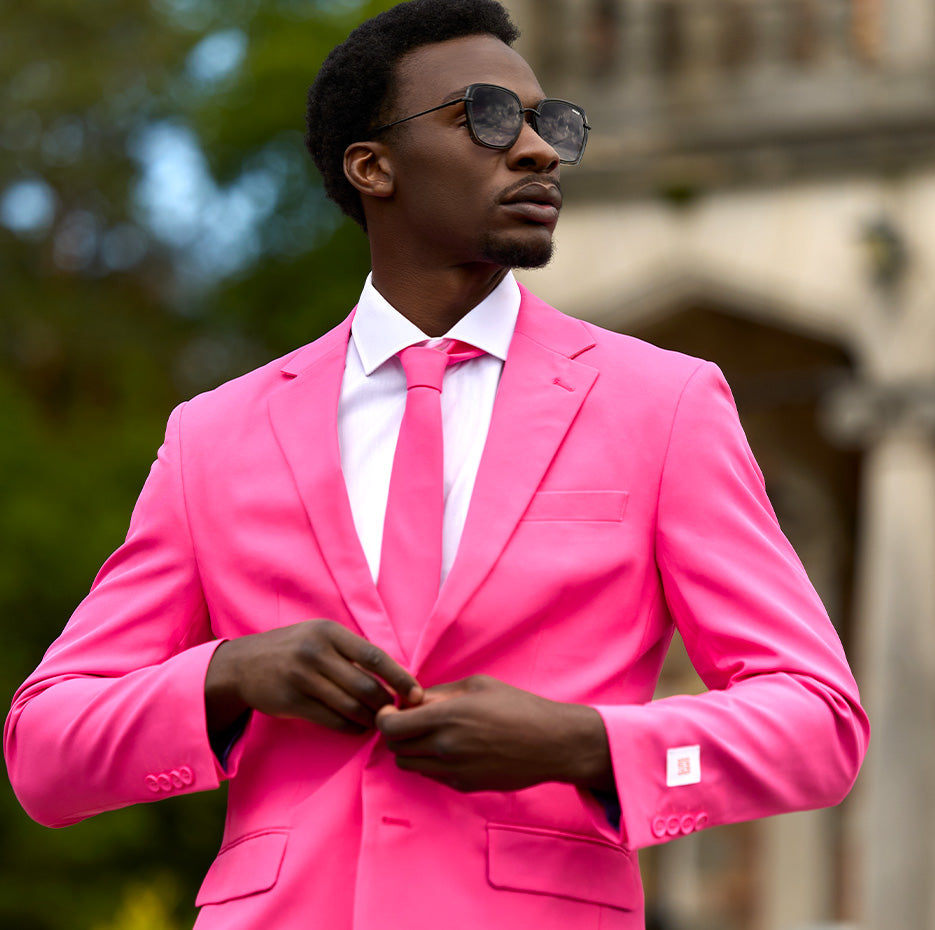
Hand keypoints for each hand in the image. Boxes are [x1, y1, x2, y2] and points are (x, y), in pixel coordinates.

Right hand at [205, 620, 422, 736]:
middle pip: (365, 686)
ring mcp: (302, 678)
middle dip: (387, 705)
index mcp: (329, 632)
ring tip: (379, 723)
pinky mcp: (292, 702)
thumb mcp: (319, 635)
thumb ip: (350, 650)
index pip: (375, 656)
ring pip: (351, 706)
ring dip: (370, 719)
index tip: (417, 694)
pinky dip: (350, 728)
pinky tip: (357, 728)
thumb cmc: (292, 648)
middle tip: (397, 715)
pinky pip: (332, 720)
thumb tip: (393, 674)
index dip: (400, 678)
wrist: (242, 664)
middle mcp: (316, 652)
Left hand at [375, 675, 612, 792]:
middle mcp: (446, 746)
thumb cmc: (518, 707)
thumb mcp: (478, 686)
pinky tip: (449, 748)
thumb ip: (440, 693)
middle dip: (396, 731)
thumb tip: (412, 699)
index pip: (391, 725)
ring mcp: (453, 770)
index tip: (395, 708)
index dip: (385, 716)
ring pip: (408, 764)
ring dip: (410, 748)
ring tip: (430, 734)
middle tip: (412, 719)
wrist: (551, 743)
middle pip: (395, 746)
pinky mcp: (463, 785)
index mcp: (448, 716)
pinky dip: (429, 762)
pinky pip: (429, 775)